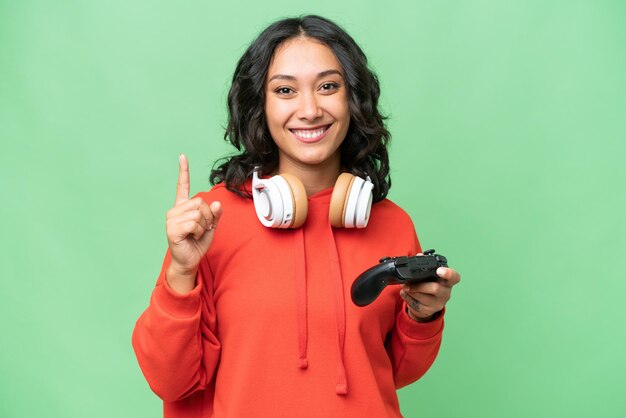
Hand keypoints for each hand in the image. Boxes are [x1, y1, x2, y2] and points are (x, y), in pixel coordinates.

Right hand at [165, 154, 221, 292]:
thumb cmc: (198, 243)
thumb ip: (215, 215)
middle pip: (201, 202)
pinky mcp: (172, 228)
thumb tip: (217, 203)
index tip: (182, 156)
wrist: (189, 260)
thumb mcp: (211, 227)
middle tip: (202, 229)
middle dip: (208, 217)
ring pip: (199, 213)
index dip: (184, 171)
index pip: (183, 186)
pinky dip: (199, 231)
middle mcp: (175, 210)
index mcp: (183, 207)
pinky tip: (192, 237)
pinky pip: (194, 223)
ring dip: (204, 226)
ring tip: (196, 234)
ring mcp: (172, 219)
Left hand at [399, 253, 460, 321]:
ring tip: (405, 287)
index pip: (454, 277)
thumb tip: (419, 255)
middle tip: (408, 284)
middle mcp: (445, 293)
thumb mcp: (429, 275)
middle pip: (435, 289)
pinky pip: (415, 304)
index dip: (448, 273)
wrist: (427, 305)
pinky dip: (407, 298)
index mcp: (447, 281)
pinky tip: (405, 293)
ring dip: (410, 291)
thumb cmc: (429, 285)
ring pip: (423, 297)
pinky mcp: (428, 311)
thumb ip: (425, 265)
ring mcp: (438, 304)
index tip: (439, 270)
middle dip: (419, 286)